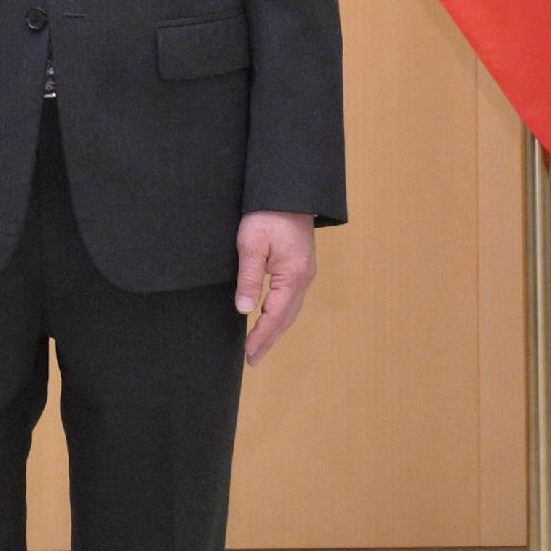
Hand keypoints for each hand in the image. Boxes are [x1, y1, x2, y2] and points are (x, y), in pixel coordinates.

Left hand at [235, 211, 315, 365]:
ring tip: (259, 346)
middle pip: (287, 318)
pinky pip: (292, 299)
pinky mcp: (302, 266)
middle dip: (269, 339)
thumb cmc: (268, 214)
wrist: (289, 191)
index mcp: (293, 276)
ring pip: (291, 310)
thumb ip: (249, 278)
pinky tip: (270, 319)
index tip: (249, 354)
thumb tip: (244, 310)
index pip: (275, 315)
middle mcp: (304, 278)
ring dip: (275, 329)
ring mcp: (306, 273)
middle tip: (253, 359)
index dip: (261, 336)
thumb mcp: (251, 244)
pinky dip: (281, 315)